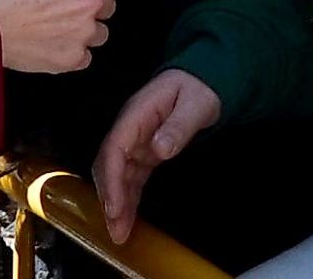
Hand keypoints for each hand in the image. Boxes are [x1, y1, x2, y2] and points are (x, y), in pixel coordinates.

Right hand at [0, 0, 125, 72]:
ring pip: (100, 34)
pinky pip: (85, 57)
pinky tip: (51, 46)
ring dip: (84, 32)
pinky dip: (72, 53)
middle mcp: (91, 3)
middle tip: (65, 10)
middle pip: (109, 7)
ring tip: (56, 31)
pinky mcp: (73, 59)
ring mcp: (84, 33)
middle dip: (91, 8)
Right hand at [93, 69, 221, 243]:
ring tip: (120, 233)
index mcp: (137, 115)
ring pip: (118, 174)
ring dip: (117, 202)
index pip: (115, 149)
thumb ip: (178, 126)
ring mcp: (135, 141)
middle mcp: (130, 129)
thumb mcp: (195, 104)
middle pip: (110, 165)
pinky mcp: (144, 152)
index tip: (114, 207)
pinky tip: (128, 217)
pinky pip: (131, 176)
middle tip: (117, 230)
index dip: (111, 179)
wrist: (203, 79)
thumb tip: (159, 149)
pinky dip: (128, 197)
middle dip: (110, 197)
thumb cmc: (198, 89)